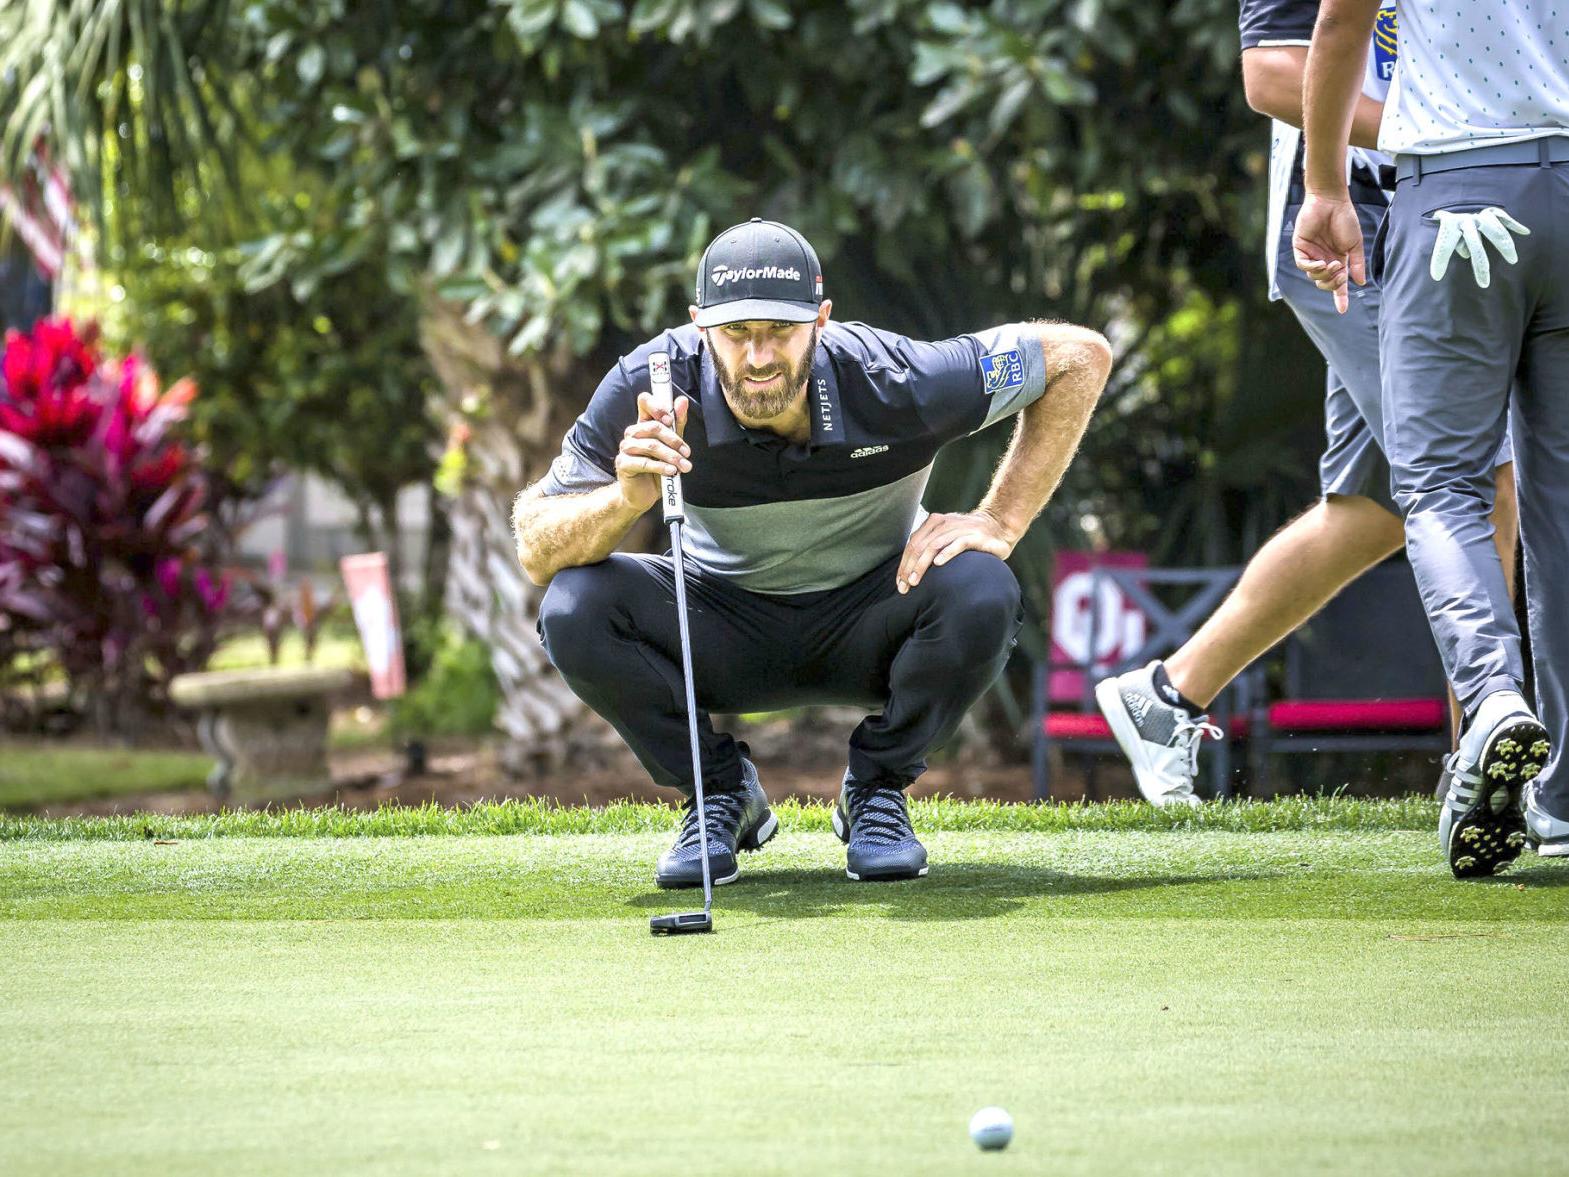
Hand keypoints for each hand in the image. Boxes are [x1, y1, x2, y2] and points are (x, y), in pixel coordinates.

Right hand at [615, 391, 689, 512]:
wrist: (643, 495)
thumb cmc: (658, 469)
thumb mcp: (672, 447)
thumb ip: (677, 425)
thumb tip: (682, 401)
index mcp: (643, 424)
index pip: (644, 402)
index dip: (657, 406)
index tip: (670, 419)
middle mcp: (633, 433)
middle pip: (653, 426)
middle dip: (674, 440)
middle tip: (686, 453)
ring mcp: (626, 448)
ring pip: (651, 445)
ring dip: (671, 456)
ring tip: (684, 466)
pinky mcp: (623, 463)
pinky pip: (644, 462)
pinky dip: (661, 467)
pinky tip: (671, 472)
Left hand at [896, 509, 1014, 594]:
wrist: (998, 527)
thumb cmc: (969, 537)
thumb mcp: (946, 538)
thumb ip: (930, 547)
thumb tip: (909, 570)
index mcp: (934, 523)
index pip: (913, 544)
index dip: (904, 564)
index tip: (900, 583)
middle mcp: (944, 523)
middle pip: (920, 546)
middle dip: (909, 568)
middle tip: (905, 587)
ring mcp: (959, 528)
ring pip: (934, 545)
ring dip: (922, 565)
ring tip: (915, 580)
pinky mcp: (975, 536)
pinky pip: (958, 543)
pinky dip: (946, 553)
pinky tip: (938, 564)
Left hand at [1292, 192, 1365, 313]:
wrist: (1332, 202)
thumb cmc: (1345, 219)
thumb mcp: (1354, 244)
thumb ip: (1356, 263)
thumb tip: (1360, 282)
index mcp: (1338, 260)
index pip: (1338, 283)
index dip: (1340, 297)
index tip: (1343, 310)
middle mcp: (1324, 259)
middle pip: (1324, 283)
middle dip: (1333, 284)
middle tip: (1340, 275)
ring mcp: (1311, 254)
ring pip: (1313, 276)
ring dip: (1324, 274)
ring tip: (1333, 263)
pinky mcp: (1300, 248)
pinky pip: (1303, 265)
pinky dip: (1311, 268)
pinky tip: (1320, 263)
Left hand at [1429, 207, 1529, 287]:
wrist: (1454, 209)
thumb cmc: (1450, 231)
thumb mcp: (1445, 239)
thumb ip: (1452, 247)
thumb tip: (1466, 253)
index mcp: (1449, 227)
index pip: (1444, 245)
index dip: (1439, 260)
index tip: (1437, 277)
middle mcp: (1465, 220)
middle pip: (1474, 243)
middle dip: (1480, 265)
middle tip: (1484, 284)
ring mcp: (1479, 215)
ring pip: (1495, 230)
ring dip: (1504, 246)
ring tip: (1512, 261)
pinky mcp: (1491, 212)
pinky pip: (1504, 218)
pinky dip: (1514, 225)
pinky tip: (1525, 232)